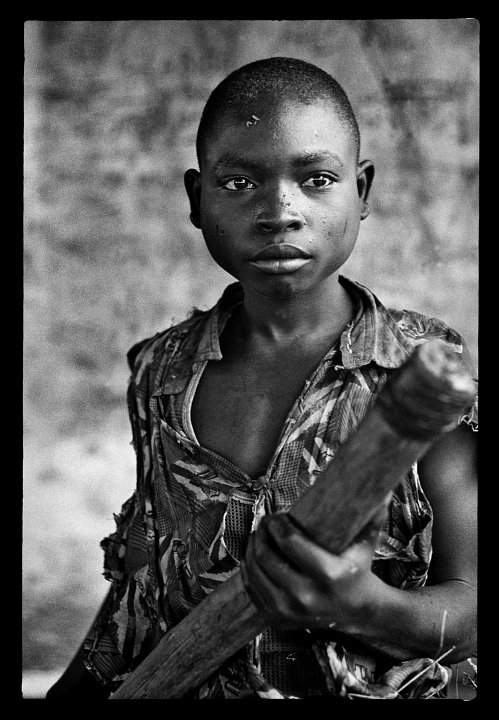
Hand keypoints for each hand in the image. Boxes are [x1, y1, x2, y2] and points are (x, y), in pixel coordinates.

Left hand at [240, 509, 385, 632]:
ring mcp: (288, 611)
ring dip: (251, 547)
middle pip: (266, 555)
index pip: (288, 542)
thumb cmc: (358, 570)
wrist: (357, 612)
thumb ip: (373, 516)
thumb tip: (382, 490)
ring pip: (253, 570)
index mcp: (327, 575)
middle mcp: (305, 596)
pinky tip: (255, 554)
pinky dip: (248, 568)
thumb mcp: (366, 543)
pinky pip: (251, 588)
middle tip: (266, 521)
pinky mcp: (276, 619)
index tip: (278, 514)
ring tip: (259, 534)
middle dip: (262, 532)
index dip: (277, 523)